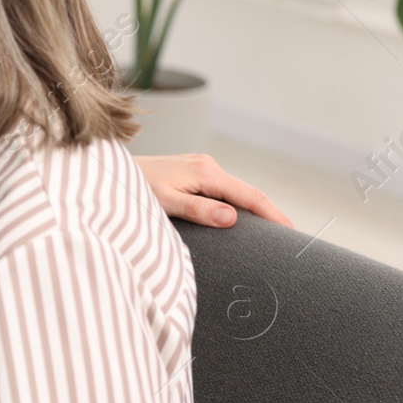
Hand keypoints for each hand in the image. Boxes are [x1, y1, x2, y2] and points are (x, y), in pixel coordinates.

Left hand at [134, 153, 292, 229]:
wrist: (111, 173)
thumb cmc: (133, 190)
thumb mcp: (165, 202)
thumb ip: (198, 209)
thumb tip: (232, 218)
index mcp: (205, 172)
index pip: (249, 195)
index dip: (272, 214)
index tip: (290, 232)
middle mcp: (207, 165)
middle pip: (247, 192)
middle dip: (268, 213)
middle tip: (290, 237)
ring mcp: (201, 167)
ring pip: (235, 190)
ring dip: (253, 208)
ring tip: (272, 231)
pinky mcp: (193, 172)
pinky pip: (223, 189)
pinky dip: (236, 203)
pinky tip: (242, 217)